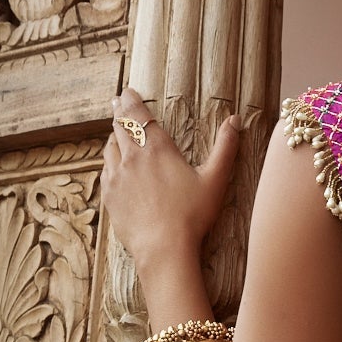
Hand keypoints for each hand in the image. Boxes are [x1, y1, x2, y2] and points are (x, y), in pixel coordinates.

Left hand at [102, 87, 241, 270]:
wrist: (163, 248)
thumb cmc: (193, 215)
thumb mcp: (215, 179)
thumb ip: (226, 147)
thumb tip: (236, 120)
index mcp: (159, 149)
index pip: (140, 116)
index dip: (132, 101)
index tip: (128, 92)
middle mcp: (133, 157)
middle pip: (121, 126)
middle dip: (120, 111)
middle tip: (118, 101)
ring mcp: (117, 176)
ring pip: (110, 146)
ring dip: (113, 134)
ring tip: (115, 129)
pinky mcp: (110, 195)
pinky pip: (105, 168)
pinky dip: (109, 159)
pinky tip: (112, 161)